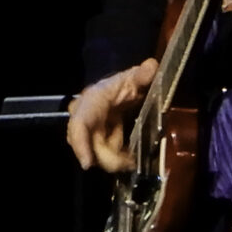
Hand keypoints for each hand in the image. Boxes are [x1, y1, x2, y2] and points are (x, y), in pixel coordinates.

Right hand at [67, 59, 158, 173]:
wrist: (120, 91)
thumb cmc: (123, 83)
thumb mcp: (133, 78)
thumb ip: (142, 75)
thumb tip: (151, 67)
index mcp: (91, 102)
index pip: (80, 124)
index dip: (80, 144)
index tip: (87, 164)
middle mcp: (85, 120)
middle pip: (90, 147)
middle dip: (110, 159)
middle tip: (130, 164)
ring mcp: (91, 133)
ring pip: (99, 155)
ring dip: (116, 161)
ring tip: (133, 161)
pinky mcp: (99, 142)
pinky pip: (106, 156)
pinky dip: (119, 159)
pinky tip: (131, 158)